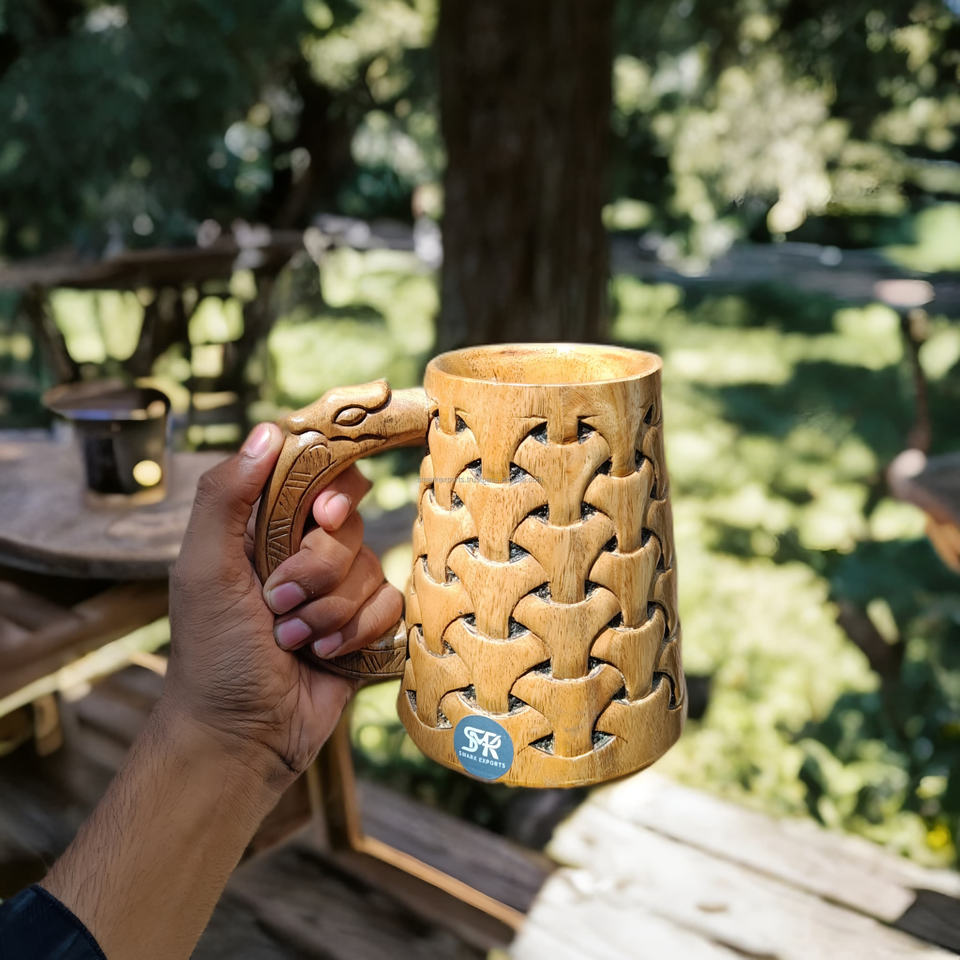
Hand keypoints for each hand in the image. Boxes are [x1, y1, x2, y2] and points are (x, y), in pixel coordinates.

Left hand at [164, 422, 402, 785]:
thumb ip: (226, 497)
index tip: (323, 515)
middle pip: (349, 522)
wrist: (242, 735)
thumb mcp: (203, 568)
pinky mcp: (364, 624)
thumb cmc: (212, 652)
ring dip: (329, 610)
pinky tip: (323, 655)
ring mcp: (337, 588)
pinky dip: (356, 631)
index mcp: (263, 527)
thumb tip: (269, 430)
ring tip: (292, 640)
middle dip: (318, 567)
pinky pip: (391, 603)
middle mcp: (303, 550)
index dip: (331, 487)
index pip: (315, 474)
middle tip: (279, 599)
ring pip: (371, 566)